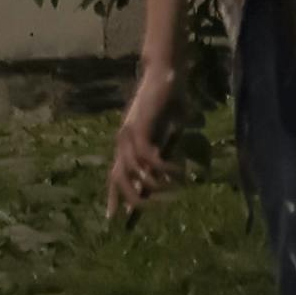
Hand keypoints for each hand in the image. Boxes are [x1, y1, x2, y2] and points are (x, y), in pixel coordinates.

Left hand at [108, 63, 179, 224]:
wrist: (165, 74)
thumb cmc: (168, 103)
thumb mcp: (166, 134)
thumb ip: (164, 153)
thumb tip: (165, 176)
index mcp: (126, 144)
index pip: (114, 175)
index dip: (113, 198)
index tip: (113, 220)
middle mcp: (122, 141)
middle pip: (118, 179)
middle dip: (136, 199)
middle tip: (160, 207)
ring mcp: (129, 134)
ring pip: (134, 172)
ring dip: (158, 185)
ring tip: (180, 186)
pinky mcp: (140, 128)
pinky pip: (150, 159)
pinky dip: (167, 169)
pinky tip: (182, 170)